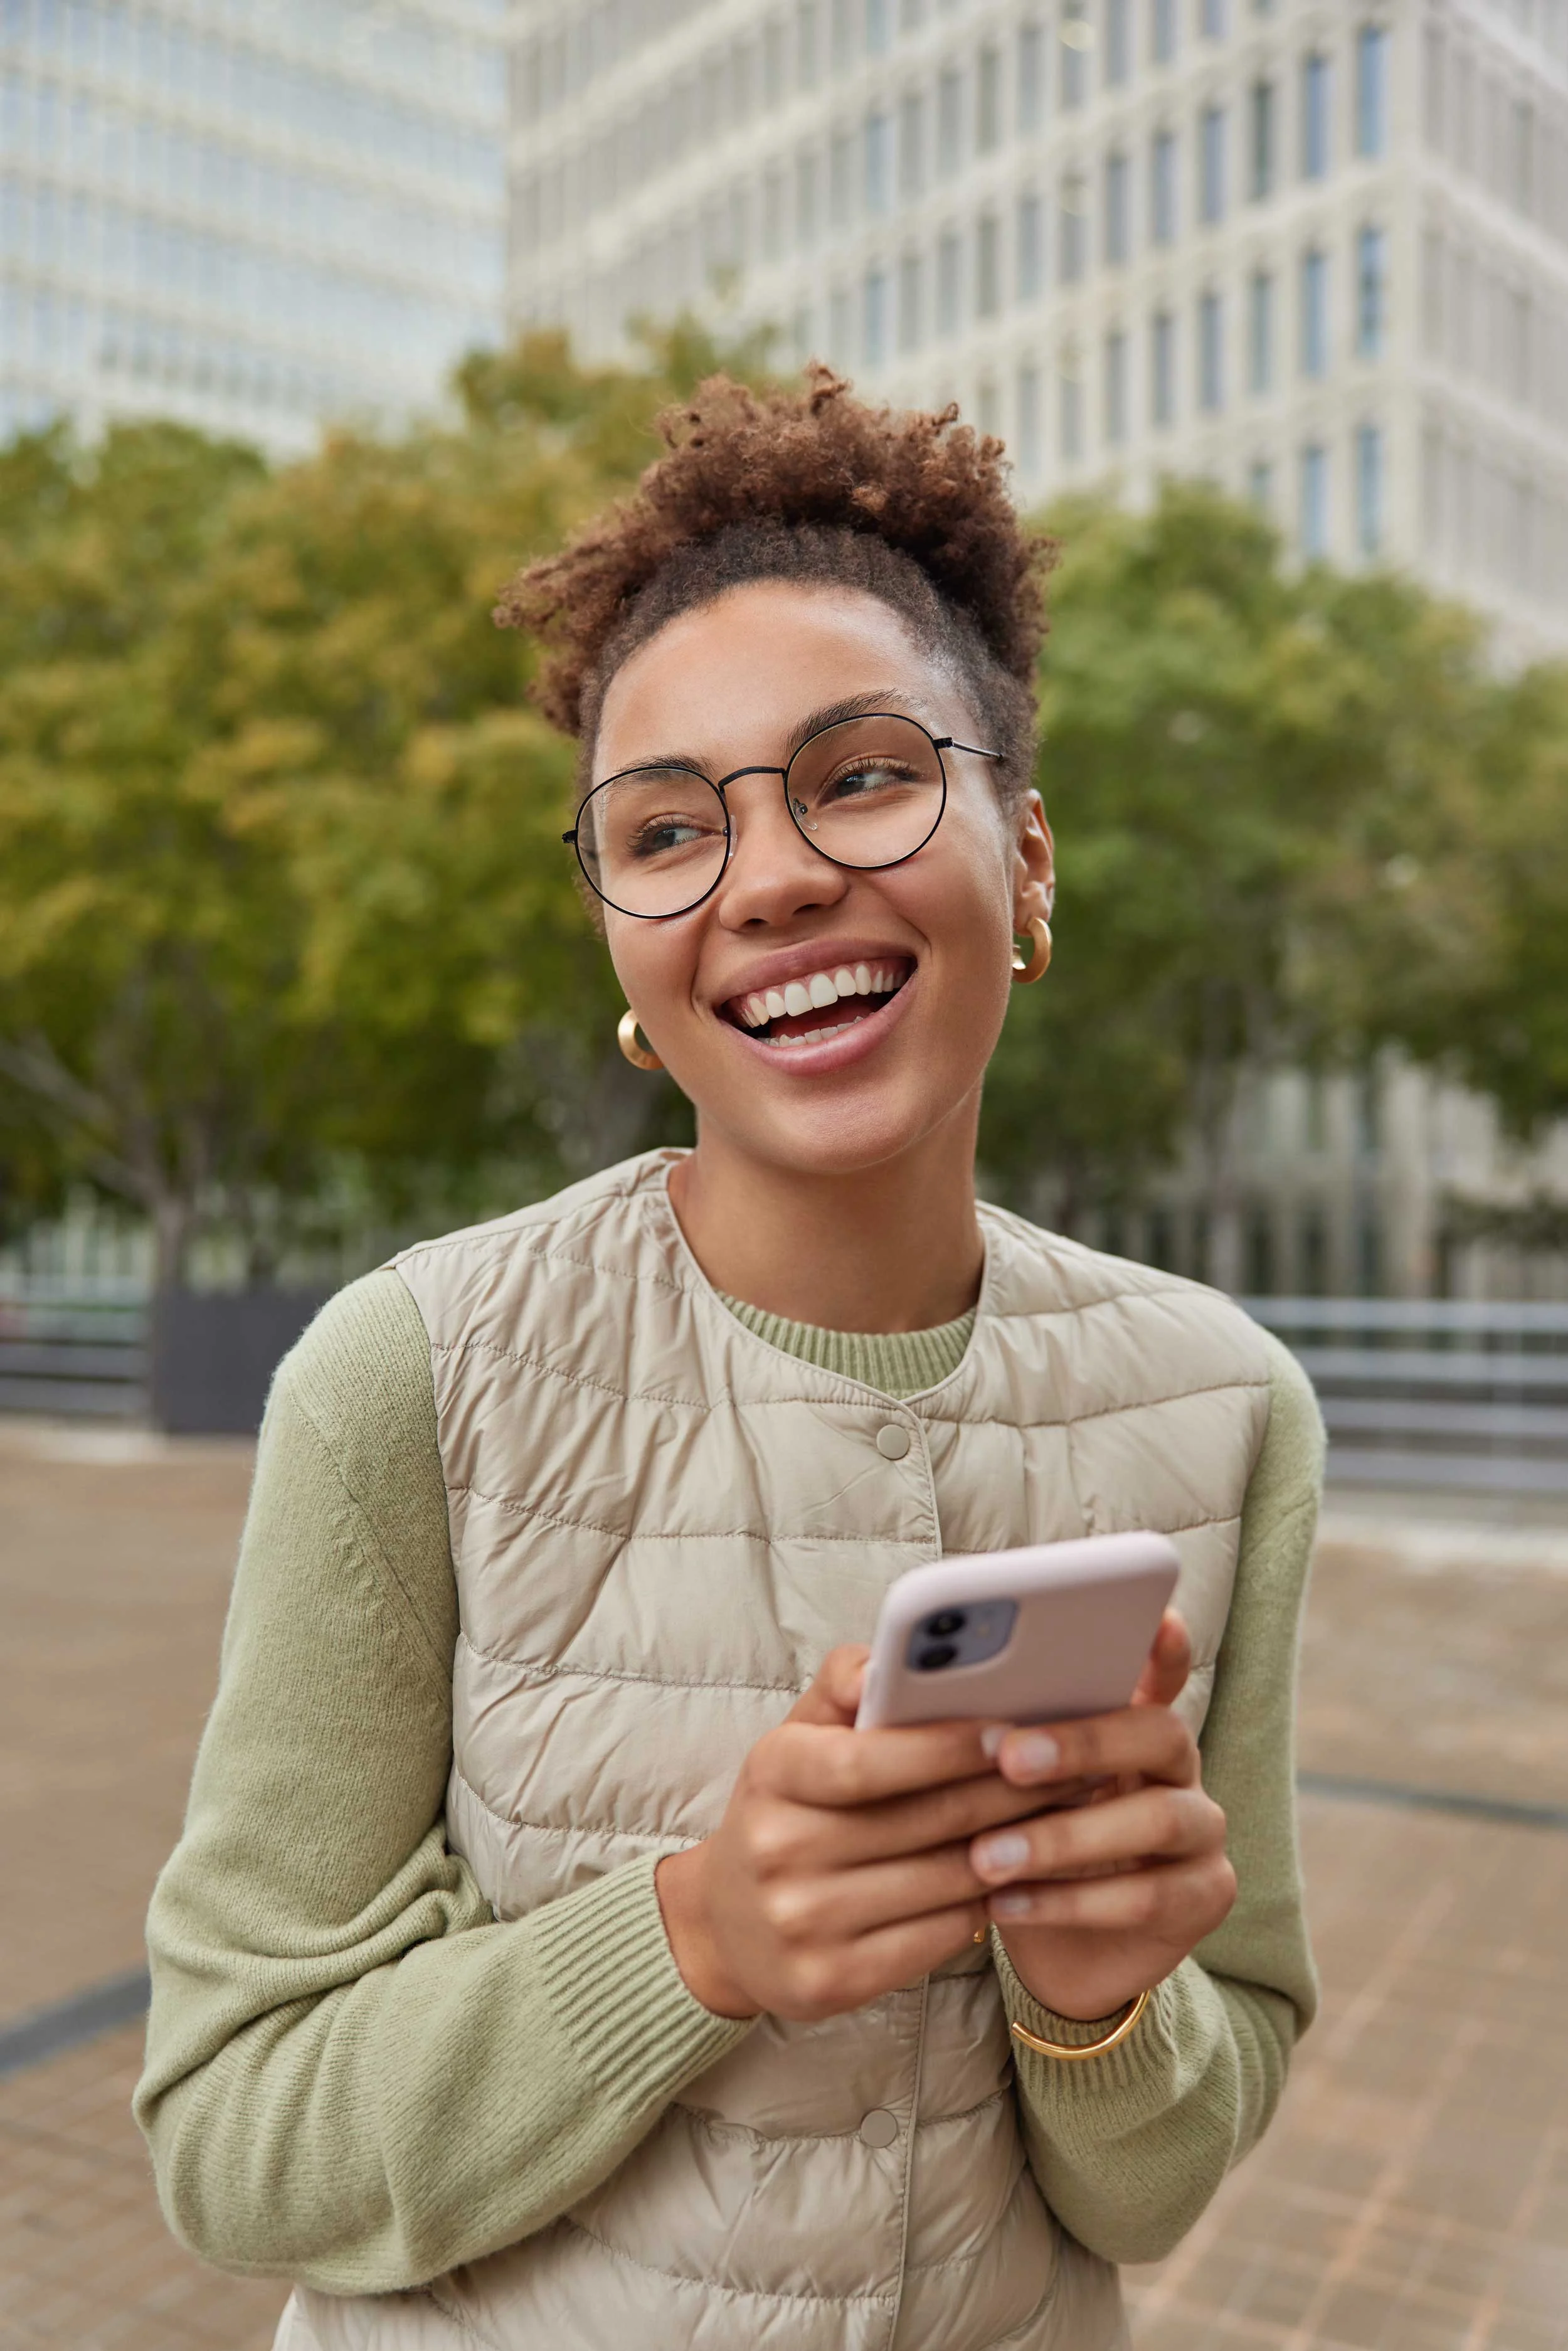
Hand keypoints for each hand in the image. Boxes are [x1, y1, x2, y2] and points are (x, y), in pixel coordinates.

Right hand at [656, 1646, 1060, 2022]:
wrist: (726, 1924)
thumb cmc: (786, 1810)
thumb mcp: (797, 1737)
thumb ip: (844, 1684)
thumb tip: (886, 1662)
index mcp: (771, 1773)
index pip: (866, 1761)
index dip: (945, 1747)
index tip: (1011, 1730)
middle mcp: (779, 1849)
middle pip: (922, 1821)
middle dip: (1007, 1791)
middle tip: (1072, 1767)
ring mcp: (801, 1923)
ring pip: (943, 1880)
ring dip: (1014, 1847)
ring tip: (1064, 1817)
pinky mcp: (829, 1982)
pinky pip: (938, 1937)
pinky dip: (987, 1905)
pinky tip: (1019, 1878)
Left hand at [970, 1611, 1236, 2022]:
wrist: (1058, 1950)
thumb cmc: (1015, 1840)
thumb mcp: (997, 1785)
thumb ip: (979, 1733)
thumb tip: (899, 1689)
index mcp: (1131, 1719)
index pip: (1161, 1667)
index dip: (1162, 1643)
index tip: (1152, 1618)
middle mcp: (1178, 1766)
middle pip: (1160, 1732)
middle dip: (1084, 1741)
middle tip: (1010, 1756)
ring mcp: (1201, 1831)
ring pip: (1157, 1818)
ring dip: (1065, 1836)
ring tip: (986, 1855)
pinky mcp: (1204, 1896)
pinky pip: (1147, 1896)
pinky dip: (1069, 1900)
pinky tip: (1006, 1903)